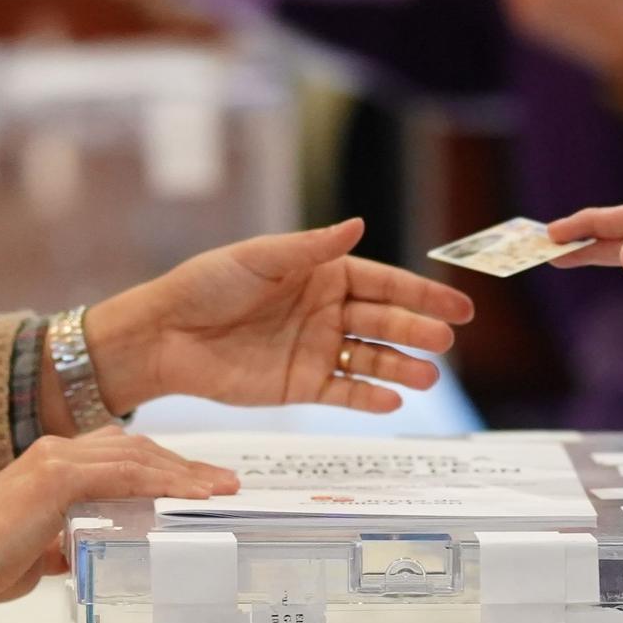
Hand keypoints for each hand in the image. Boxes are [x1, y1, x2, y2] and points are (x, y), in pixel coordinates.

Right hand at [0, 430, 242, 608]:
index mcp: (50, 467)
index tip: (196, 487)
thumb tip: (83, 556)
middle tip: (223, 485)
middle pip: (136, 449)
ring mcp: (56, 460)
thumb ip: (61, 548)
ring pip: (137, 457)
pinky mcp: (56, 477)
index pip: (119, 458)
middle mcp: (56, 452)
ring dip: (184, 473)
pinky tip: (191, 497)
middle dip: (183, 467)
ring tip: (220, 490)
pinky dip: (162, 483)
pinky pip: (125, 475)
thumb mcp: (35, 556)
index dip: (162, 469)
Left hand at [79, 220, 476, 414]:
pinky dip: (369, 397)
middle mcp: (325, 311)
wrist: (165, 334)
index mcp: (321, 274)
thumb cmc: (206, 285)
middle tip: (445, 341)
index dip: (421, 294)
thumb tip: (358, 223)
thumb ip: (311, 248)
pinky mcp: (300, 384)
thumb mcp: (260, 257)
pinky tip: (393, 399)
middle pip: (385, 321)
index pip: (383, 282)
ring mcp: (316, 349)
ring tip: (429, 375)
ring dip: (401, 366)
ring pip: (371, 359)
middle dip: (417, 330)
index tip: (458, 307)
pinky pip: (344, 391)